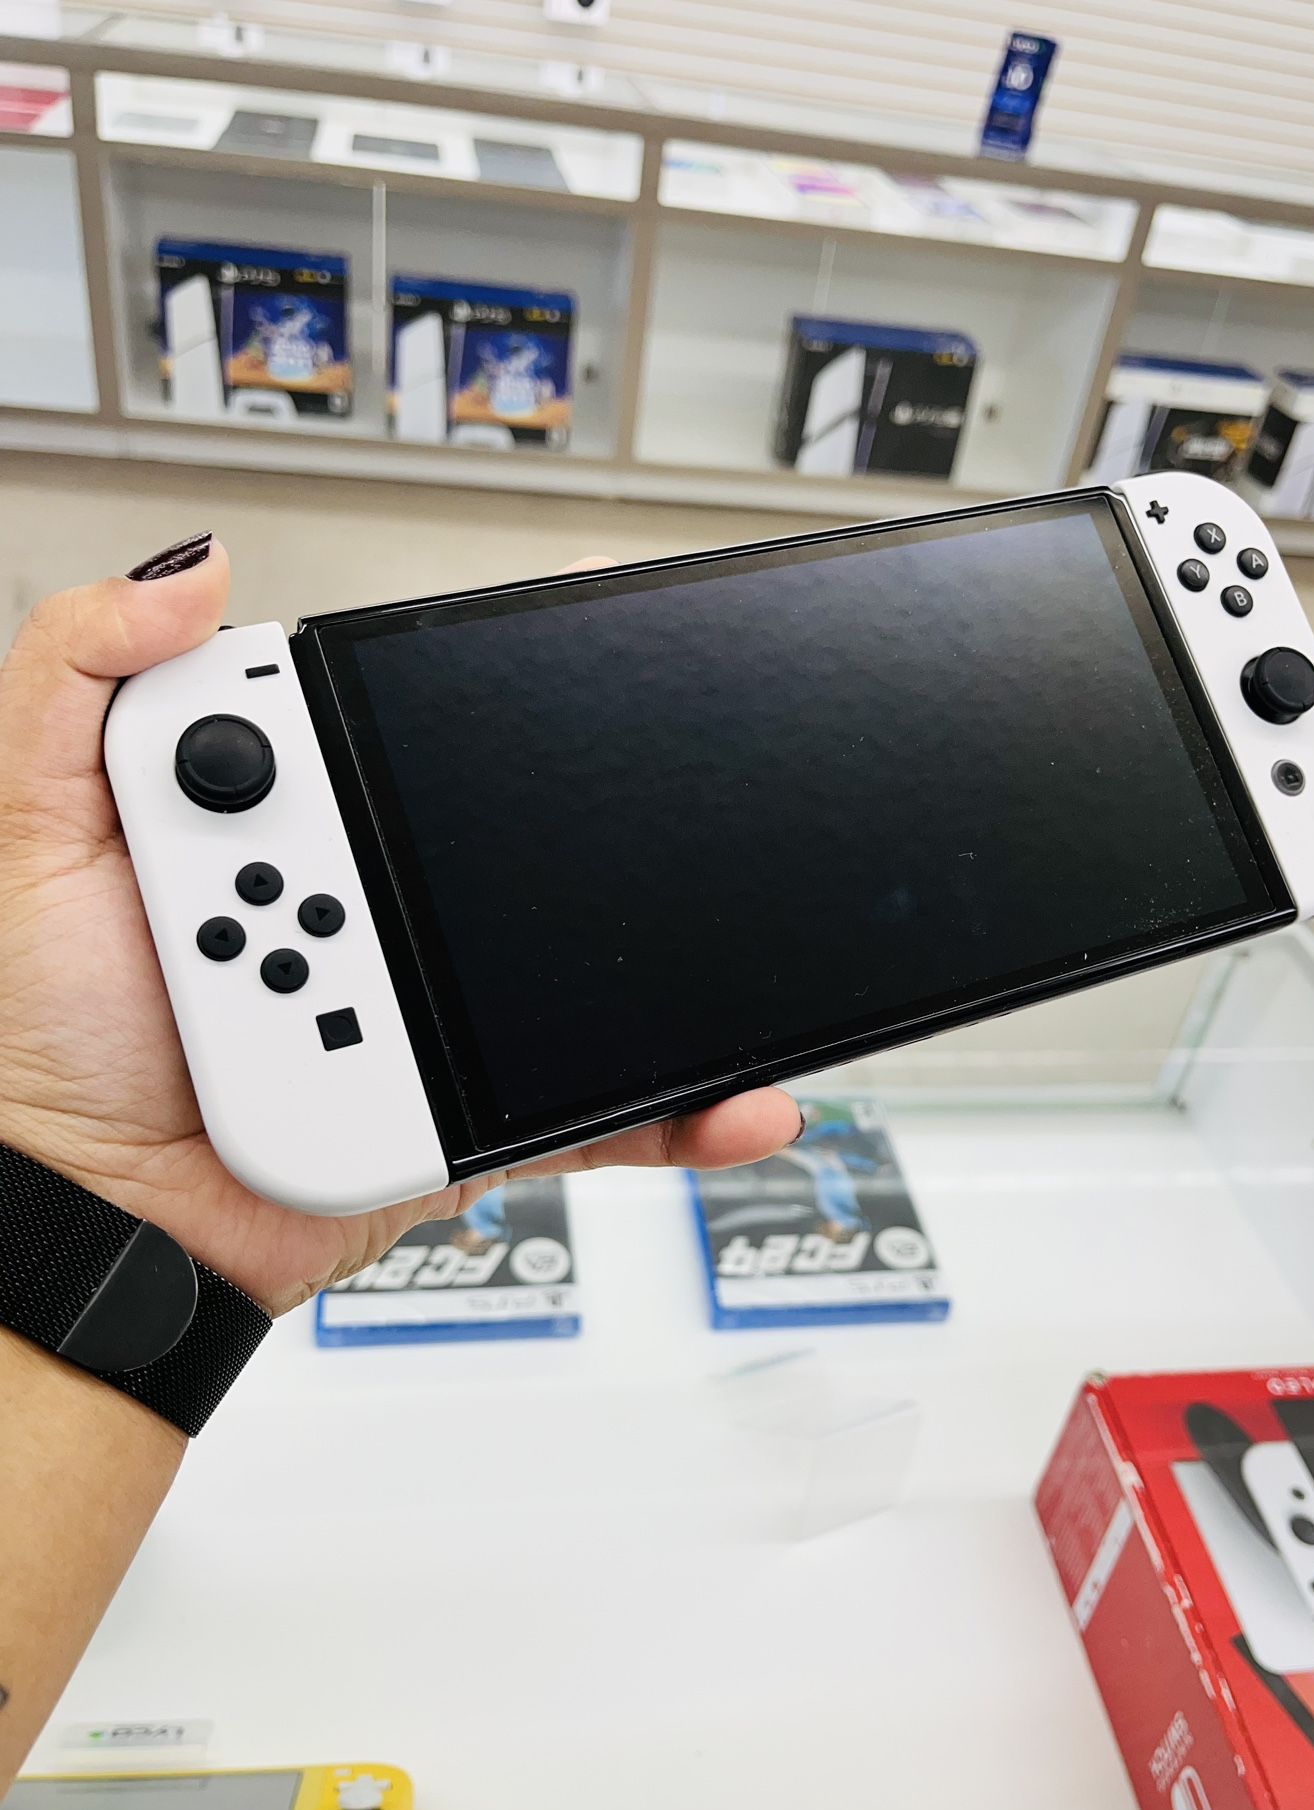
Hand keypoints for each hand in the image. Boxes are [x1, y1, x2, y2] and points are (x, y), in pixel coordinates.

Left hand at [0, 537, 801, 1314]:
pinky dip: (669, 1113)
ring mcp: (413, 1006)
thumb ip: (74, 682)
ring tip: (687, 960)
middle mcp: (354, 901)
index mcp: (275, 821)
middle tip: (593, 836)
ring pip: (554, 970)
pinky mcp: (456, 1107)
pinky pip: (580, 1111)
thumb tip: (190, 571)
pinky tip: (733, 1097)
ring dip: (647, 964)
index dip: (471, 683)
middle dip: (564, 836)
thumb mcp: (27, 829)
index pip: (393, 728)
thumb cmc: (40, 1043)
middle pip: (493, 842)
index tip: (556, 639)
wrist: (96, 1225)